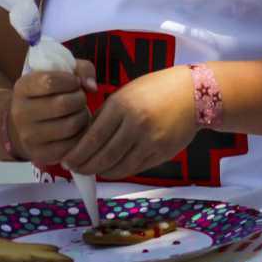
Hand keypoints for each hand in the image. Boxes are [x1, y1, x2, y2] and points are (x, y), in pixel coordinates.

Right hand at [9, 60, 96, 164]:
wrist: (23, 125)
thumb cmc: (48, 94)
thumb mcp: (59, 74)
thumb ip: (81, 69)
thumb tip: (92, 87)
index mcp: (22, 88)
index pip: (50, 82)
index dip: (70, 80)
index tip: (74, 82)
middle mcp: (21, 113)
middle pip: (63, 104)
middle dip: (80, 99)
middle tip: (79, 99)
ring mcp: (29, 136)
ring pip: (70, 125)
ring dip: (82, 116)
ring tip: (77, 112)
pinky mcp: (41, 154)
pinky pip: (72, 145)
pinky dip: (81, 135)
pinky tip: (76, 128)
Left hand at [62, 65, 197, 178]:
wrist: (195, 93)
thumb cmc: (158, 89)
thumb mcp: (127, 93)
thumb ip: (106, 115)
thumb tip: (84, 139)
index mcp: (122, 105)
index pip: (92, 138)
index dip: (76, 153)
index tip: (66, 160)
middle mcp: (135, 125)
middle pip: (103, 156)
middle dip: (85, 166)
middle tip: (75, 169)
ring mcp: (150, 141)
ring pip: (118, 167)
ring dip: (101, 172)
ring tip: (92, 170)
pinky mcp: (162, 153)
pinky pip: (135, 168)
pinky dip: (120, 171)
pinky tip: (112, 168)